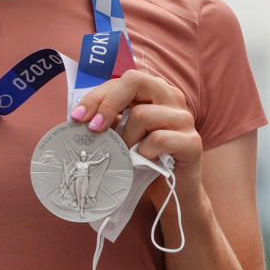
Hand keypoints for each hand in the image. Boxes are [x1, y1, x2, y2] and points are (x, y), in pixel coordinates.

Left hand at [71, 69, 203, 197]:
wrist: (174, 189)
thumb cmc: (145, 158)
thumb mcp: (123, 133)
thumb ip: (108, 119)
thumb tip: (78, 116)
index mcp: (156, 91)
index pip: (124, 80)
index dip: (97, 96)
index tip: (77, 117)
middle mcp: (173, 97)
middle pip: (135, 81)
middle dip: (108, 104)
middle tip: (94, 128)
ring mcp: (185, 119)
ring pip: (143, 114)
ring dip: (126, 138)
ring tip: (126, 153)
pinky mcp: (192, 142)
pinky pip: (158, 139)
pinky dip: (143, 152)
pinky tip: (144, 161)